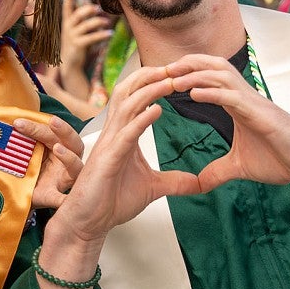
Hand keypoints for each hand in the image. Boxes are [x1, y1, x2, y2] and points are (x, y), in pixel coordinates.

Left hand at [13, 116, 84, 209]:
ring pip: (75, 166)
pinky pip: (61, 198)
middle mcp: (65, 160)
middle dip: (63, 130)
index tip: (18, 122)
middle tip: (53, 122)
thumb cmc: (26, 168)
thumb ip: (19, 140)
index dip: (39, 125)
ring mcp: (63, 178)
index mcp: (58, 144)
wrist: (20, 193)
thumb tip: (3, 125)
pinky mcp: (54, 196)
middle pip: (72, 142)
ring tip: (58, 148)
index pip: (53, 131)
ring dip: (68, 156)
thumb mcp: (23, 152)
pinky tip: (63, 200)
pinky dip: (64, 199)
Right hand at [49, 66, 201, 245]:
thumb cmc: (112, 201)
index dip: (154, 82)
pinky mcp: (108, 159)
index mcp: (123, 134)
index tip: (178, 74)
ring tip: (170, 81)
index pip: (136, 97)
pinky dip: (142, 119)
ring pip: (127, 106)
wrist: (90, 222)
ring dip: (149, 91)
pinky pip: (126, 133)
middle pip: (128, 91)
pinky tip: (158, 110)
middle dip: (150, 75)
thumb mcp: (153, 188)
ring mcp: (109, 144)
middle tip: (175, 66)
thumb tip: (199, 183)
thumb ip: (175, 181)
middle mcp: (114, 133)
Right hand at [59, 0, 110, 71]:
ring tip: (107, 22)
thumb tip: (94, 8)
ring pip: (86, 25)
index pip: (66, 7)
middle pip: (77, 14)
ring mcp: (72, 37)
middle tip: (98, 8)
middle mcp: (68, 28)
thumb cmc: (76, 45)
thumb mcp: (76, 31)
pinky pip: (92, 37)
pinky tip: (110, 34)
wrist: (70, 64)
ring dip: (98, 22)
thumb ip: (82, 21)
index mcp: (67, 23)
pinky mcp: (78, 45)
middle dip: (88, 9)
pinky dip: (102, 35)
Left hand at [164, 54, 289, 192]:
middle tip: (161, 70)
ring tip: (172, 79)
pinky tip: (192, 94)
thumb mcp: (240, 167)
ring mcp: (253, 102)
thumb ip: (218, 171)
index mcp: (237, 103)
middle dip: (187, 64)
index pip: (208, 78)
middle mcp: (244, 96)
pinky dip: (211, 92)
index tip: (163, 78)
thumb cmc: (281, 158)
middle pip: (212, 66)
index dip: (186, 74)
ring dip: (195, 74)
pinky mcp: (260, 113)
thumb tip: (199, 183)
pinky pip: (232, 97)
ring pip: (221, 75)